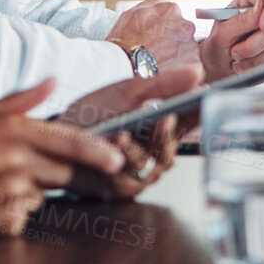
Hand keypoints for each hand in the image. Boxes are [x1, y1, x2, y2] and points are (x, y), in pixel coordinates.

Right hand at [0, 80, 125, 239]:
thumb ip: (20, 100)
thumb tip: (54, 81)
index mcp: (13, 133)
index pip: (71, 143)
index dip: (99, 152)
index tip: (117, 159)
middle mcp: (17, 164)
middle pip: (65, 173)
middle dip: (60, 173)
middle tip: (26, 170)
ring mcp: (11, 196)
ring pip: (43, 196)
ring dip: (29, 192)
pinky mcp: (3, 224)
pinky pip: (23, 217)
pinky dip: (11, 212)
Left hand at [53, 68, 203, 199]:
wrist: (57, 136)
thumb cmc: (96, 113)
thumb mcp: (128, 92)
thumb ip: (163, 83)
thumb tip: (198, 72)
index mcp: (167, 130)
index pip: (193, 121)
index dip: (202, 112)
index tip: (205, 100)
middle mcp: (159, 155)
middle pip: (172, 146)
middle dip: (167, 133)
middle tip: (166, 117)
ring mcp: (141, 175)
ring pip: (150, 163)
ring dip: (138, 147)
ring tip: (131, 130)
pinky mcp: (119, 190)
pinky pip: (124, 176)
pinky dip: (121, 156)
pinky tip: (116, 139)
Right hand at [107, 0, 200, 73]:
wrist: (124, 64)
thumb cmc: (125, 40)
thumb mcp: (134, 12)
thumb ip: (155, 0)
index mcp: (172, 10)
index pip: (175, 17)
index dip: (163, 29)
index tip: (154, 36)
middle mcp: (185, 25)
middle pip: (183, 32)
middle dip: (172, 41)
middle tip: (155, 50)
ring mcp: (190, 44)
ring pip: (187, 49)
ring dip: (177, 55)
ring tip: (158, 62)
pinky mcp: (193, 63)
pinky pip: (190, 65)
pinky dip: (181, 68)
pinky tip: (166, 70)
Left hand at [199, 0, 263, 80]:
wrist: (220, 66)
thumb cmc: (218, 46)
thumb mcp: (222, 32)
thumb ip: (241, 20)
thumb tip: (261, 8)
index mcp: (252, 0)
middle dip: (252, 47)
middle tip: (235, 51)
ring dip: (254, 60)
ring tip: (240, 59)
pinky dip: (261, 67)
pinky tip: (250, 65)